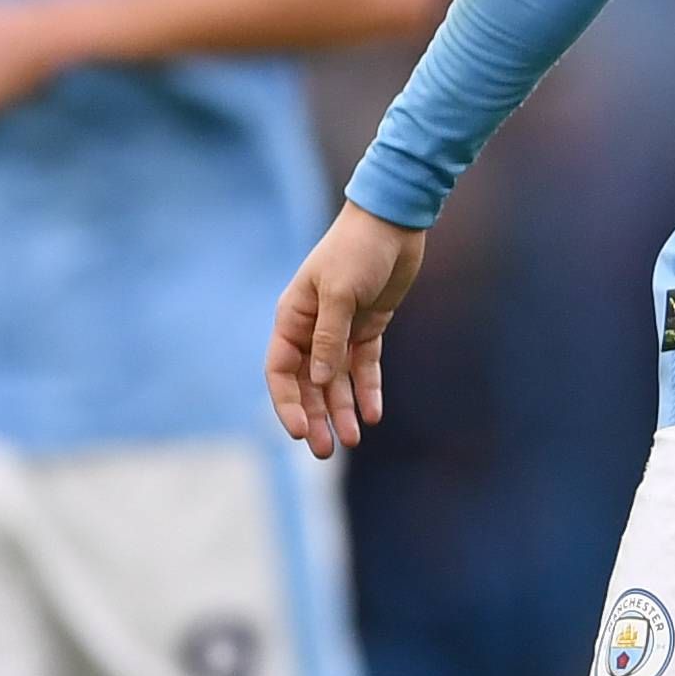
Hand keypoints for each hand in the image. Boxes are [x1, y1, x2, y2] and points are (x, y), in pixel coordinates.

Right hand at [267, 202, 427, 457]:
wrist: (393, 222)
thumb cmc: (358, 250)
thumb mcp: (341, 292)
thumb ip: (329, 337)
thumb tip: (319, 380)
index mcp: (293, 317)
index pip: (281, 370)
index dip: (287, 403)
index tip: (298, 432)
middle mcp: (312, 328)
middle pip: (308, 384)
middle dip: (315, 417)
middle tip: (325, 452)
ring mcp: (340, 330)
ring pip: (336, 381)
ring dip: (341, 410)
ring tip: (352, 441)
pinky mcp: (368, 328)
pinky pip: (364, 367)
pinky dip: (367, 390)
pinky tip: (373, 415)